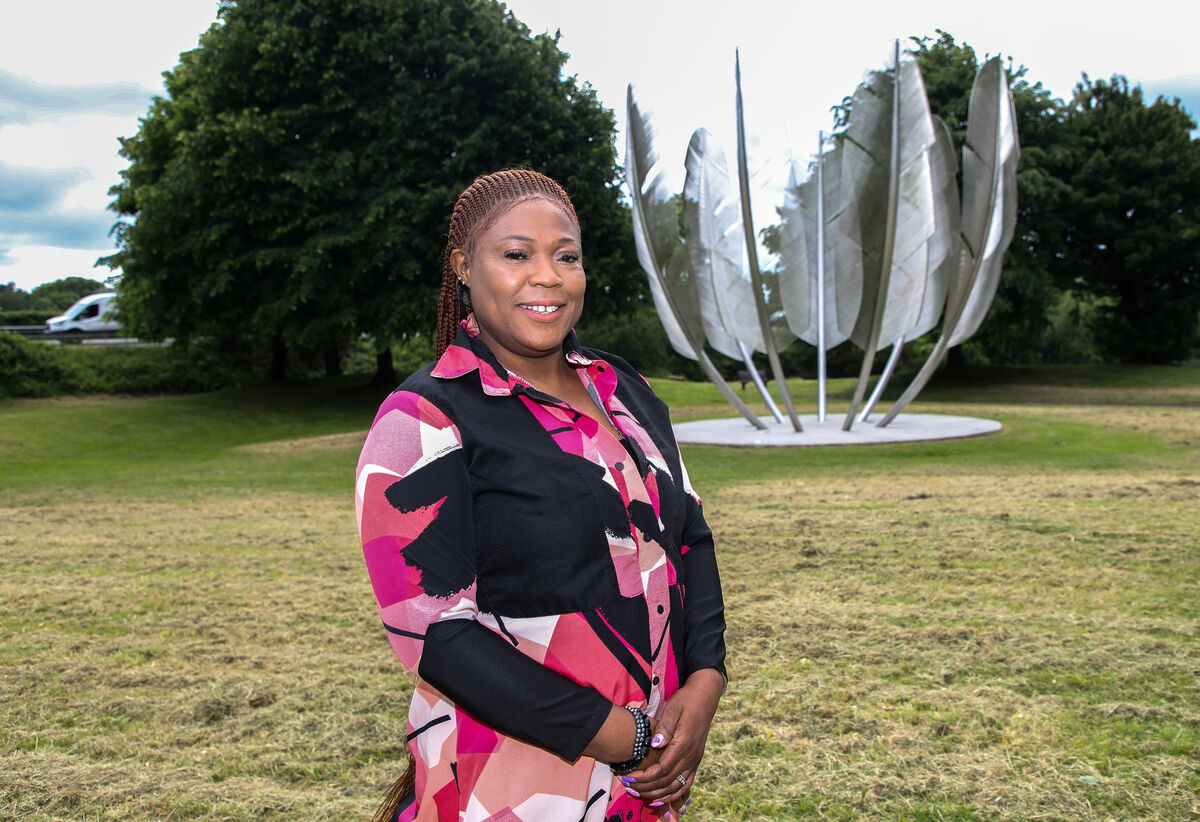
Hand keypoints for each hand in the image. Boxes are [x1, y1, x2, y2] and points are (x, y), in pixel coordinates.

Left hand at [622, 669, 723, 806]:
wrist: (705, 697)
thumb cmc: (686, 700)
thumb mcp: (674, 708)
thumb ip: (665, 727)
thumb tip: (655, 744)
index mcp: (684, 743)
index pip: (662, 769)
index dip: (645, 777)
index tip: (628, 777)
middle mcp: (691, 756)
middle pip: (667, 782)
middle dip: (646, 787)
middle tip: (628, 786)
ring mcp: (695, 760)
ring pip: (677, 787)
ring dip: (657, 794)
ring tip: (639, 793)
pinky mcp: (695, 761)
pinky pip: (686, 784)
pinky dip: (672, 794)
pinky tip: (659, 797)